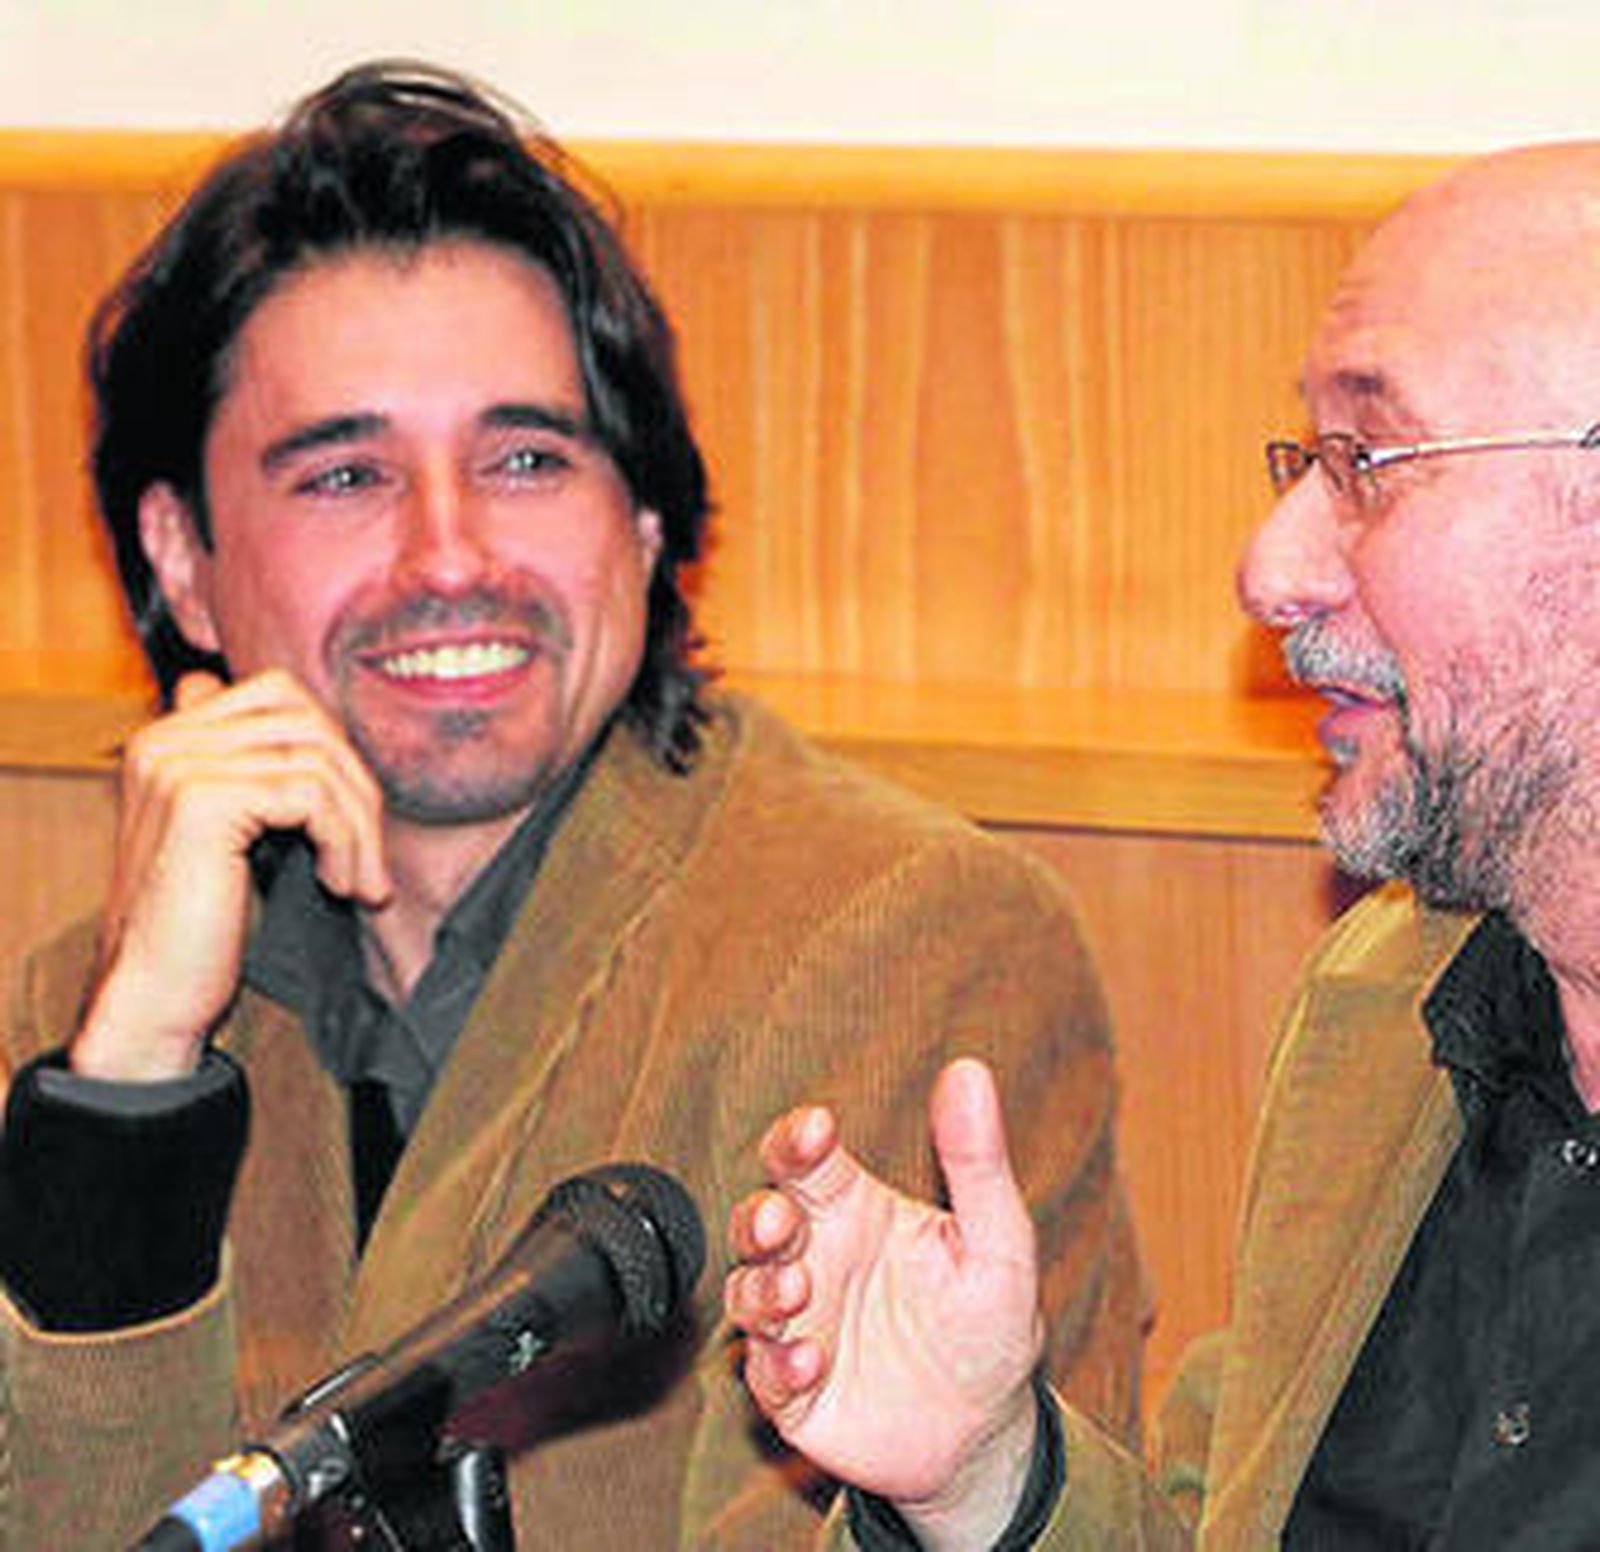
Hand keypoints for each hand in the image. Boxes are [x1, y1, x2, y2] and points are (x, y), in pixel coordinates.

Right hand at [72, 669, 390, 1079]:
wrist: (155, 992)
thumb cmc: (202, 922)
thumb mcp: (240, 831)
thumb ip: (262, 773)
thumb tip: (325, 731)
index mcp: (170, 738)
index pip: (283, 694)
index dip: (336, 752)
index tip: (350, 818)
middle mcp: (166, 741)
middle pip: (308, 721)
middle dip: (357, 788)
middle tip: (369, 855)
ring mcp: (178, 767)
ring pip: (318, 761)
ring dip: (359, 827)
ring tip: (359, 881)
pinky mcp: (202, 802)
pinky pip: (312, 796)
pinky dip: (344, 842)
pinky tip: (340, 884)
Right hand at [726, 1058, 1042, 1550]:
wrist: (984, 1432)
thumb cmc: (988, 1322)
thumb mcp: (998, 1242)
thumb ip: (977, 1161)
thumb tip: (970, 1071)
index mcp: (855, 1208)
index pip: (807, 1158)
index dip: (799, 1137)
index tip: (815, 1129)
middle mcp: (816, 1259)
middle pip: (759, 1220)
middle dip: (758, 1217)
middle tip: (781, 1222)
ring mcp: (799, 1325)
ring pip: (748, 1293)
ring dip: (763, 1291)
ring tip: (799, 1294)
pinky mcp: (792, 1392)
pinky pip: (764, 1375)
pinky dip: (777, 1366)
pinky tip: (809, 1363)